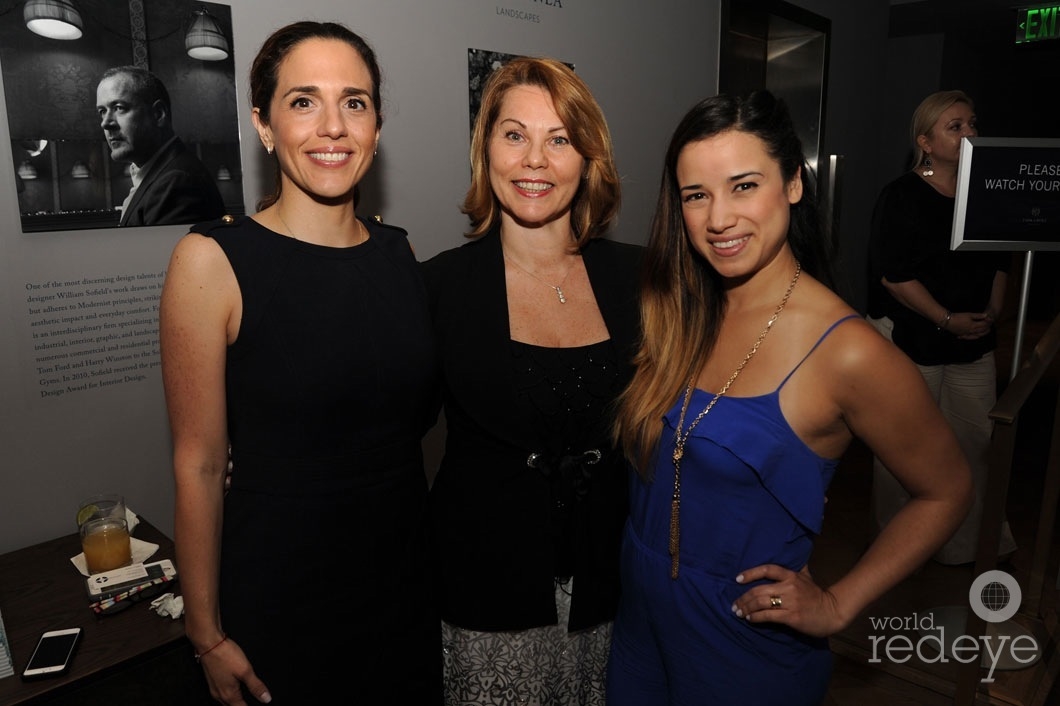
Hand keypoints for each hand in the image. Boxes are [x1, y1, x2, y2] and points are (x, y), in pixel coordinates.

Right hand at [198, 636, 271, 704]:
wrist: (209, 643)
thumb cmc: (225, 655)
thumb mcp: (245, 670)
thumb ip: (256, 686)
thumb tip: (266, 698)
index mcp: (228, 695)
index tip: (259, 704)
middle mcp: (219, 695)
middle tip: (253, 702)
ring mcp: (214, 689)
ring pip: (226, 702)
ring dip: (236, 702)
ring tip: (245, 699)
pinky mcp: (212, 681)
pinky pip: (222, 694)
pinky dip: (231, 695)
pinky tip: (235, 688)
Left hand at [730, 564, 844, 637]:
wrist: (832, 612)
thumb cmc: (816, 595)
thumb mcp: (806, 576)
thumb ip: (795, 567)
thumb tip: (789, 553)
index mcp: (791, 576)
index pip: (767, 569)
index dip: (750, 573)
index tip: (737, 579)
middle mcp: (789, 587)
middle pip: (759, 590)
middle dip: (743, 598)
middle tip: (735, 605)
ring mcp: (791, 602)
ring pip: (761, 603)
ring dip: (747, 608)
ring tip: (739, 612)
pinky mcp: (792, 617)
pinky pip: (769, 616)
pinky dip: (756, 618)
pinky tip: (750, 619)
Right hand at [949, 311, 993, 340]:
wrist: (948, 321)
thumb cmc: (958, 317)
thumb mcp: (969, 314)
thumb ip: (978, 315)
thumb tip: (986, 315)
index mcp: (974, 325)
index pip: (983, 325)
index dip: (987, 323)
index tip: (990, 321)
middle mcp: (971, 331)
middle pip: (981, 331)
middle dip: (986, 329)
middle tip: (990, 328)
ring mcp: (966, 334)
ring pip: (976, 335)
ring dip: (982, 334)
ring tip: (984, 333)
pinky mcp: (962, 335)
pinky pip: (969, 338)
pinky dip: (973, 337)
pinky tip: (974, 337)